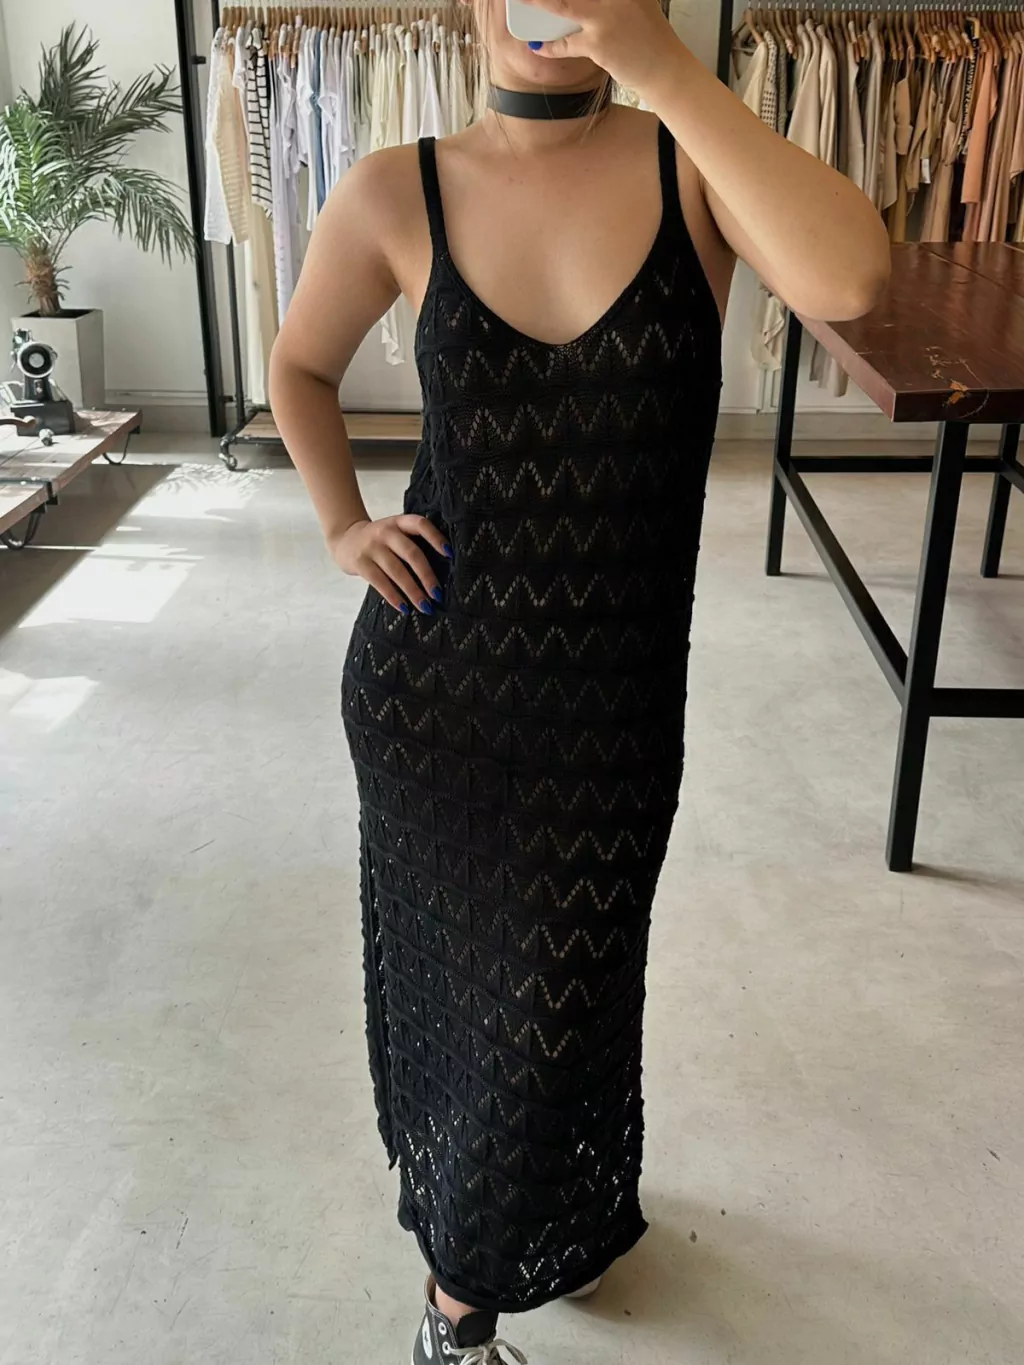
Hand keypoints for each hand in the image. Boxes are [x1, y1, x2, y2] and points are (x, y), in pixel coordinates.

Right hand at [331, 514, 452, 614]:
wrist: (344, 539)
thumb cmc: (380, 541)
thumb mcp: (395, 533)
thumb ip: (412, 543)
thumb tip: (442, 573)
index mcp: (399, 522)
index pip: (420, 524)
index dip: (436, 538)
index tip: (450, 554)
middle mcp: (386, 531)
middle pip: (411, 553)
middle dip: (427, 576)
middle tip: (438, 594)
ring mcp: (372, 546)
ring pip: (397, 571)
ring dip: (413, 591)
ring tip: (425, 606)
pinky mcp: (360, 562)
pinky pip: (379, 582)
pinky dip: (393, 596)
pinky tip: (404, 608)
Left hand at [522, 0, 679, 96]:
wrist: (666, 69)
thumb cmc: (649, 37)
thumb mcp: (636, 1)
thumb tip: (576, 3)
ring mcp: (607, 15)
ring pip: (561, 6)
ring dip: (538, 5)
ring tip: (522, 2)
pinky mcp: (599, 42)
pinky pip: (565, 42)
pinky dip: (550, 45)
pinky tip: (539, 45)